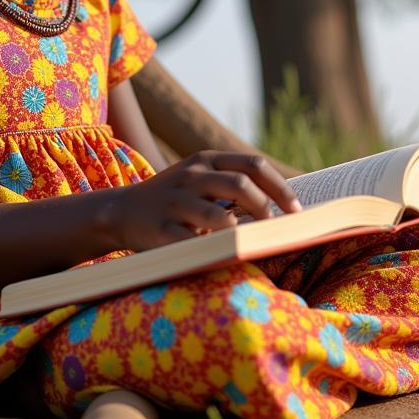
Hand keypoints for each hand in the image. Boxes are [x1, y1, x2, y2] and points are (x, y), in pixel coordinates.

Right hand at [108, 151, 301, 251]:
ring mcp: (173, 201)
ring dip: (240, 233)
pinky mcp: (159, 229)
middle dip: (266, 210)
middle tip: (274, 231)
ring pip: (219, 216)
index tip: (297, 211)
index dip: (281, 187)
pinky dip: (212, 252)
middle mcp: (190, 175)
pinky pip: (193, 243)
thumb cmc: (175, 200)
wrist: (121, 211)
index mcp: (205, 160)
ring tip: (247, 244)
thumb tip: (284, 204)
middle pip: (240, 185)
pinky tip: (221, 257)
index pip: (252, 164)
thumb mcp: (200, 180)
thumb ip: (233, 184)